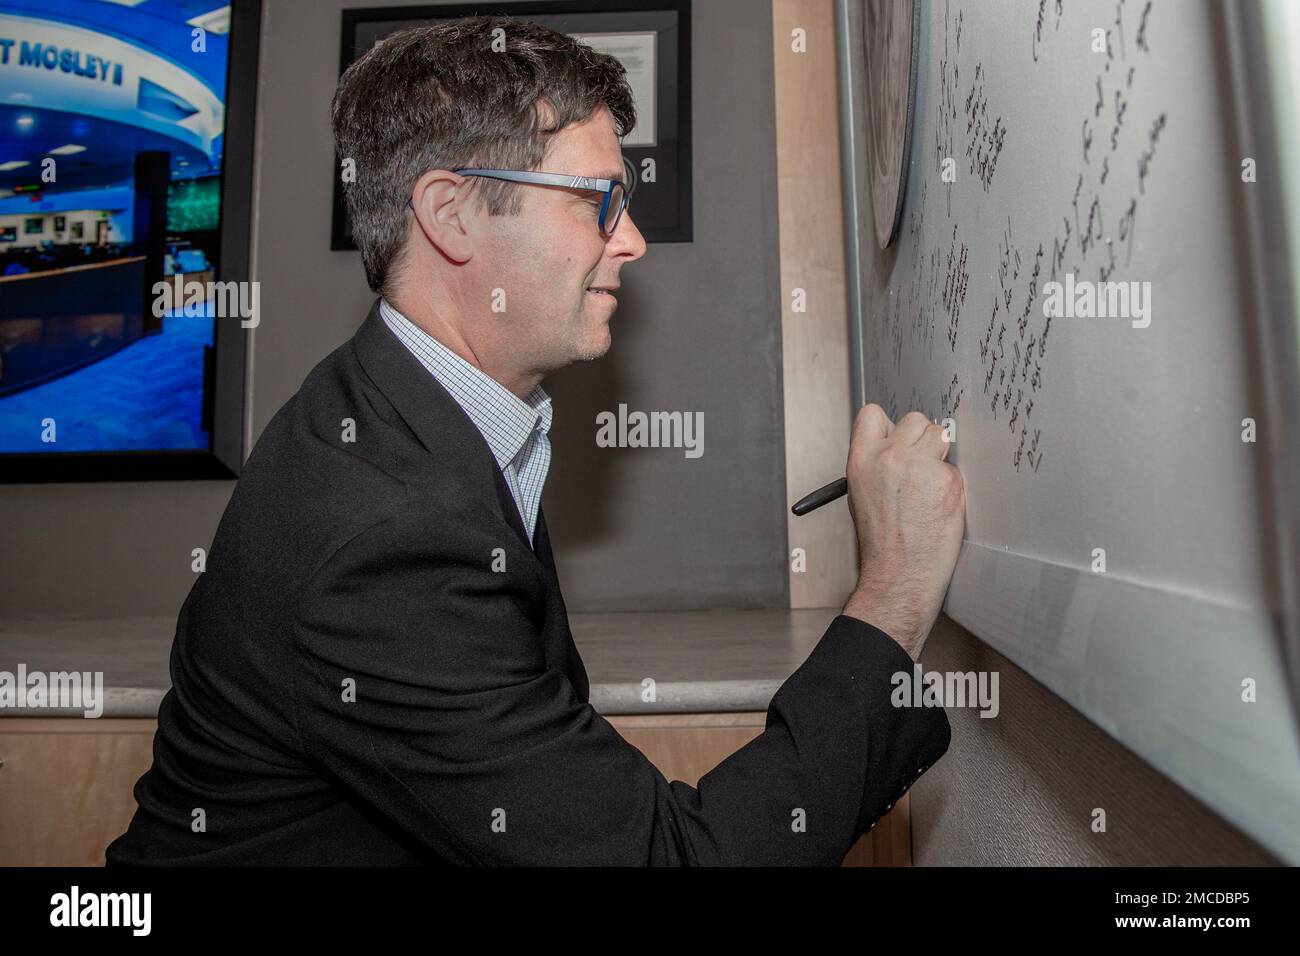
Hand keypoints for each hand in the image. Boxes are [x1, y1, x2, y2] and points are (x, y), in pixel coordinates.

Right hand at [841, 405, 965, 658]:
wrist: (899, 575)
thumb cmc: (881, 543)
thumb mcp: (861, 494)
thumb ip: (876, 463)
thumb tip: (897, 445)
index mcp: (862, 460)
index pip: (874, 414)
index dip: (889, 426)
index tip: (896, 438)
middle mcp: (889, 458)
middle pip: (915, 420)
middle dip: (920, 440)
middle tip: (920, 467)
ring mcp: (920, 467)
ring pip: (940, 436)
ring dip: (939, 456)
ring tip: (930, 486)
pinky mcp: (948, 481)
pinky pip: (955, 468)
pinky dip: (952, 485)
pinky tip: (940, 505)